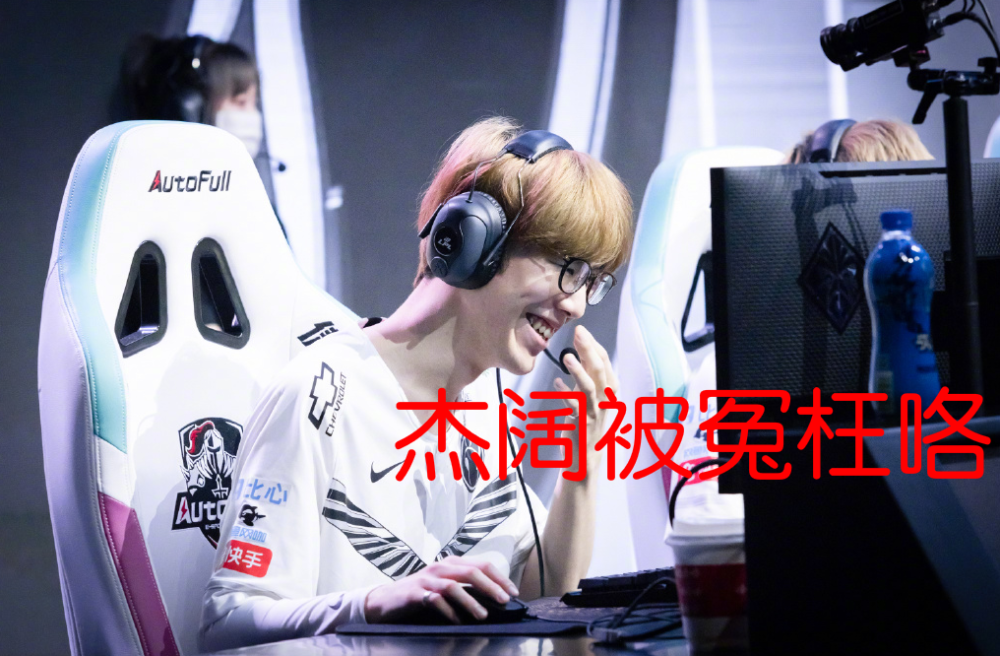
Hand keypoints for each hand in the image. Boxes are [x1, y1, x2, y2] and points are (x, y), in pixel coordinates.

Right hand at [363, 556, 518, 623]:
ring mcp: (426, 580)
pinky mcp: (414, 594)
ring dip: (471, 601)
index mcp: (451, 563)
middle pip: (471, 571)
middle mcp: (440, 567)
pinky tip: (457, 622)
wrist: (385, 601)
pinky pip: (434, 601)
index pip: (481, 564)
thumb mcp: (444, 586)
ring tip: (483, 616)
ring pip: (453, 586)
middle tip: (505, 600)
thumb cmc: (420, 594)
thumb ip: (465, 587)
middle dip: (491, 586)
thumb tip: (495, 598)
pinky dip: (448, 612)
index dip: (499, 577)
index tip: (513, 593)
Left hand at [553, 325, 618, 476]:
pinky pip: (574, 408)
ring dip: (579, 372)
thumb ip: (587, 376)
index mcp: (610, 392)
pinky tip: (556, 383)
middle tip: (578, 332)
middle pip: (599, 371)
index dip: (594, 346)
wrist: (585, 459)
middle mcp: (605, 401)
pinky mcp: (581, 425)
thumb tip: (581, 351)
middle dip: (589, 351)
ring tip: (567, 357)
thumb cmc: (586, 423)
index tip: (581, 331)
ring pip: (589, 389)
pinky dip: (565, 394)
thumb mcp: (590, 396)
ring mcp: (594, 413)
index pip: (605, 364)